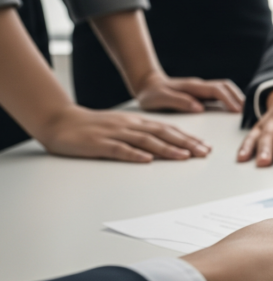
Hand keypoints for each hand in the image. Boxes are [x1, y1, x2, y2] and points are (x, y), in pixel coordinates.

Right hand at [34, 105, 210, 161]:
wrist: (60, 120)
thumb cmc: (92, 127)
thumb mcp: (121, 127)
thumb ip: (141, 135)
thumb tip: (164, 147)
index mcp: (136, 123)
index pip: (167, 129)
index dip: (187, 137)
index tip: (205, 146)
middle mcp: (129, 126)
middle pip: (162, 133)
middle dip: (186, 143)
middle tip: (204, 152)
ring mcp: (115, 134)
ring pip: (146, 141)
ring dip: (167, 149)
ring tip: (185, 156)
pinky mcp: (99, 144)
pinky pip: (119, 149)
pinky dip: (134, 154)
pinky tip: (147, 160)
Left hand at [135, 72, 243, 113]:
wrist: (146, 85)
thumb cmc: (152, 94)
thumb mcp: (160, 99)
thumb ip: (179, 102)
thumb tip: (199, 108)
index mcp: (192, 87)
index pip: (217, 90)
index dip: (230, 100)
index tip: (238, 112)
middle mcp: (200, 86)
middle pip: (226, 87)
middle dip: (239, 98)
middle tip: (248, 112)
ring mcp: (201, 89)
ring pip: (225, 89)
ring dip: (236, 98)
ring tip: (245, 111)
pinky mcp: (201, 94)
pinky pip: (220, 95)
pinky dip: (230, 100)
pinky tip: (233, 110)